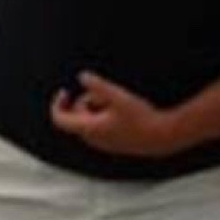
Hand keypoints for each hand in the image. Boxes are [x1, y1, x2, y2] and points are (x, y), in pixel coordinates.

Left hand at [50, 71, 175, 156]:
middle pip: (76, 116)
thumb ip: (98, 85)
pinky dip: (105, 114)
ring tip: (116, 101)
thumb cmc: (141, 118)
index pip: (59, 119)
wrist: (162, 138)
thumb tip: (82, 76)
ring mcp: (103, 142)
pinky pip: (100, 126)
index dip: (57, 104)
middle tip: (105, 92)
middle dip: (85, 100)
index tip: (65, 90)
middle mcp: (93, 139)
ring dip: (97, 107)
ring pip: (89, 120)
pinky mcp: (113, 142)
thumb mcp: (118, 96)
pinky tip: (122, 109)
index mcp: (89, 129)